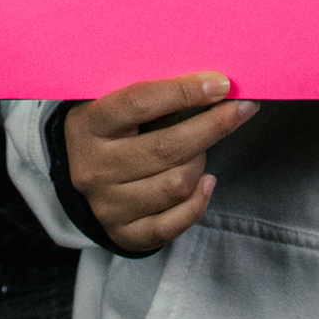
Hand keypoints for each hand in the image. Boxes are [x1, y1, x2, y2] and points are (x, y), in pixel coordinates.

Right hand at [65, 74, 255, 254]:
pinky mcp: (124, 234)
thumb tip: (214, 85)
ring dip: (201, 162)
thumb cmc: (110, 130)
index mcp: (89, 125)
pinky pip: (174, 223)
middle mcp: (94, 168)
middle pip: (167, 148)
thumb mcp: (116, 104)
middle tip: (241, 110)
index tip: (221, 84)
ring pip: (177, 184)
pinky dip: (199, 202)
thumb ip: (157, 96)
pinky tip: (207, 182)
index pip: (140, 102)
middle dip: (213, 126)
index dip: (185, 91)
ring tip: (202, 149)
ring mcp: (108, 205)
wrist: (77, 175)